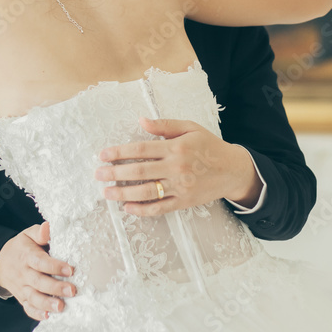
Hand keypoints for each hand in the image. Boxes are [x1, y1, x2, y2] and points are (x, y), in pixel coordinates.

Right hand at [0, 221, 75, 320]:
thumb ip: (39, 232)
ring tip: (61, 307)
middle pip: (38, 282)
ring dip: (47, 303)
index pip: (40, 262)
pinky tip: (47, 316)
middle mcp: (24, 273)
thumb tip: (48, 227)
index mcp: (27, 256)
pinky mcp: (22, 298)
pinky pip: (27, 307)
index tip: (70, 269)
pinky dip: (36, 313)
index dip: (54, 266)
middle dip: (55, 287)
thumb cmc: (21, 247)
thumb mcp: (27, 235)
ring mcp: (22, 287)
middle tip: (72, 290)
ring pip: (33, 297)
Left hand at [95, 118, 260, 215]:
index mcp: (176, 147)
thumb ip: (164, 125)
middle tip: (98, 174)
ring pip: (146, 192)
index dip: (119, 152)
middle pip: (139, 172)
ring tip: (107, 193)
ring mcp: (180, 187)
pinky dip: (142, 210)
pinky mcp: (184, 202)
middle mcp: (176, 168)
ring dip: (123, 194)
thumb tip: (141, 120)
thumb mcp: (190, 127)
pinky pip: (160, 208)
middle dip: (115, 173)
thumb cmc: (209, 146)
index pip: (141, 149)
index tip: (103, 155)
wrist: (233, 170)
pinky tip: (127, 208)